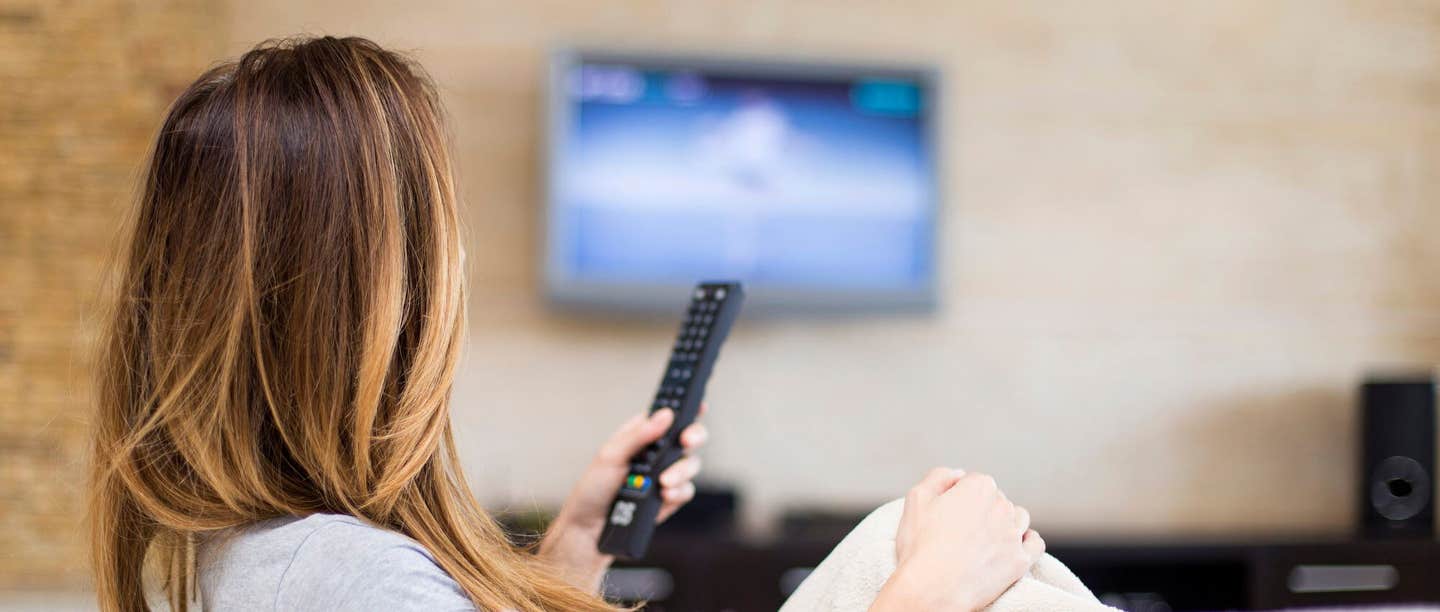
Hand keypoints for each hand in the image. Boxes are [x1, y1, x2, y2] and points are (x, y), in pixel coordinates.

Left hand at [537, 406, 708, 591]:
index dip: (686, 406)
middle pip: (689, 436)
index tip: (698, 403)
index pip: (668, 416)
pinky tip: (664, 496)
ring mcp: (665, 476)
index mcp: (640, 435)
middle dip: (694, 435)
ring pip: (691, 464)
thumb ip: (638, 435)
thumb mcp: (610, 456)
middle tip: (687, 440)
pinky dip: (678, 492)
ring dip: (682, 471)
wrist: (590, 530)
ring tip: (664, 482)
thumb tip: (665, 415)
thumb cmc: (593, 490)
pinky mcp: (669, 498)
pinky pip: (686, 490)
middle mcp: (657, 453)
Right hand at [872, 468, 1044, 611]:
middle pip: (997, 499)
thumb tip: (958, 474)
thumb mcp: (917, 498)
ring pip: (1019, 518)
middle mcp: (1002, 506)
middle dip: (982, 510)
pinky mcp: (1020, 560)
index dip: (959, 497)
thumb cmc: (921, 545)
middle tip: (961, 530)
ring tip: (986, 539)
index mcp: (979, 487)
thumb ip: (939, 476)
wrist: (932, 588)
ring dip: (1006, 523)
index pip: (974, 482)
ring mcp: (1013, 534)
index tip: (947, 513)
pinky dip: (1027, 541)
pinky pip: (1035, 544)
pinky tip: (1015, 545)